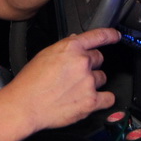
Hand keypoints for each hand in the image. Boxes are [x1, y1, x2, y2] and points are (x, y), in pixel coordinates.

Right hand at [0, 28, 119, 131]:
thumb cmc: (29, 83)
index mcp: (70, 48)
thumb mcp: (44, 56)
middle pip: (99, 59)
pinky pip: (108, 98)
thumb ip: (63, 49)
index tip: (116, 36)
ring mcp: (88, 82)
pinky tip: (90, 100)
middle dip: (90, 65)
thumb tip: (75, 44)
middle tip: (76, 74)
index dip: (109, 35)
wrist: (25, 106)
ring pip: (101, 78)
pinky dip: (102, 100)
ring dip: (93, 83)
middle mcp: (82, 63)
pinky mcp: (91, 101)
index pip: (97, 36)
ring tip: (75, 89)